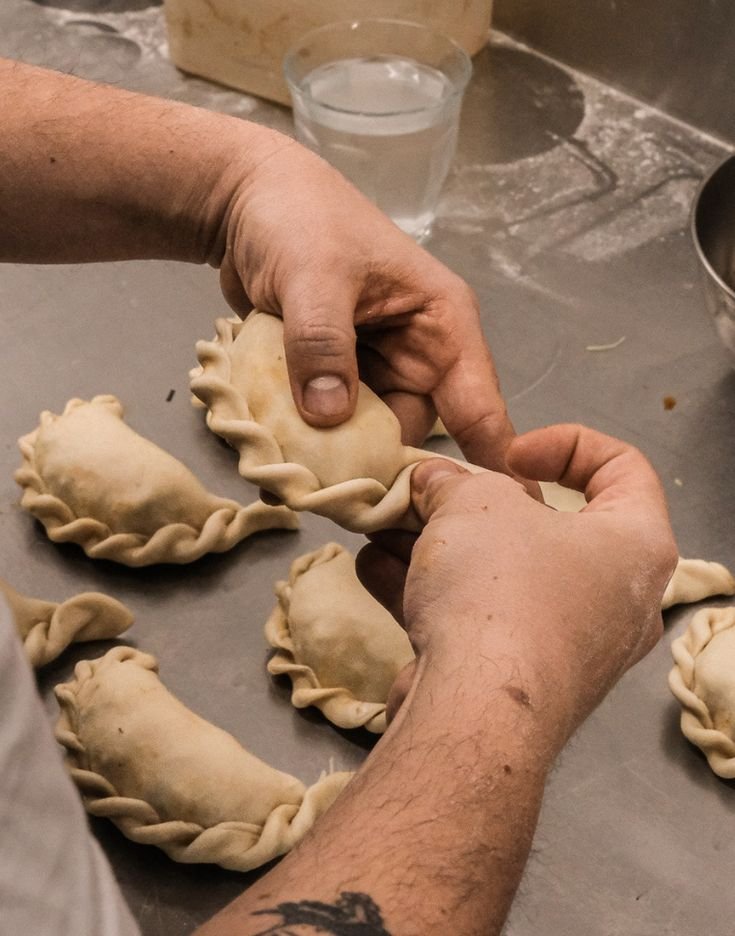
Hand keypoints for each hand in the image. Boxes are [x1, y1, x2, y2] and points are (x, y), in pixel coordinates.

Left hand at [218, 140, 514, 472]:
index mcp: (442, 324)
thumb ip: (324, 345)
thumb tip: (331, 418)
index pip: (479, 404)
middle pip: (419, 432)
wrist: (246, 201)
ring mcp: (378, 368)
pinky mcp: (341, 377)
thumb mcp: (315, 276)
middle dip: (387, 465)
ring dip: (341, 453)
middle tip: (349, 501)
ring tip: (304, 473)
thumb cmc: (299, 219)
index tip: (499, 515)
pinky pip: (338, 422)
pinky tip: (287, 450)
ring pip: (374, 433)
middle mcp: (419, 353)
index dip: (492, 462)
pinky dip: (314, 437)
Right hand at [357, 424, 677, 739]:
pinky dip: (432, 592)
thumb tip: (433, 481)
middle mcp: (615, 599)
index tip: (511, 453)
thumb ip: (453, 480)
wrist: (476, 715)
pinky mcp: (520, 682)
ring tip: (387, 524)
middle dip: (473, 503)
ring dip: (439, 545)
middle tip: (431, 492)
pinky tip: (376, 567)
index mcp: (635, 544)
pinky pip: (479, 619)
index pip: (622, 467)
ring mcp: (568, 646)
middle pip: (545, 527)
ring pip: (501, 575)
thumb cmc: (500, 589)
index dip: (566, 442)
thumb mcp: (472, 502)